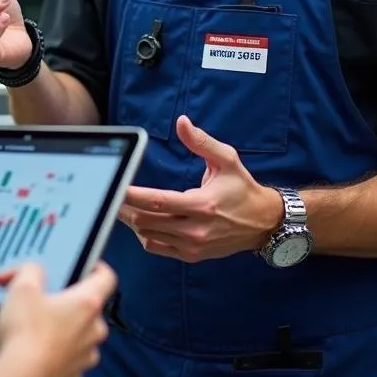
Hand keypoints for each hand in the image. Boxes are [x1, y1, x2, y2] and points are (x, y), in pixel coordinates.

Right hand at [0, 261, 114, 376]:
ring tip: (32, 326)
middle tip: (43, 297)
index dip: (97, 266)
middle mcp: (93, 331)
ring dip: (60, 329)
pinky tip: (31, 349)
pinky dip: (53, 352)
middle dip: (66, 301)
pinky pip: (66, 358)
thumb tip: (33, 270)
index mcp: (87, 303)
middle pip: (87, 308)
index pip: (107, 278)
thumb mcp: (22, 288)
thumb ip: (31, 271)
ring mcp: (84, 357)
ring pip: (78, 335)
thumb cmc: (26, 335)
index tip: (87, 263)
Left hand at [118, 115, 283, 262]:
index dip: (133, 196)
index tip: (116, 187)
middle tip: (112, 193)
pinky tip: (142, 221)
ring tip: (123, 205)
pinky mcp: (192, 255)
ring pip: (148, 236)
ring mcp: (193, 246)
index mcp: (202, 205)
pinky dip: (145, 235)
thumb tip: (181, 122)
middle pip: (147, 221)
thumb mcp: (227, 159)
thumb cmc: (242, 188)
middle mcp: (196, 229)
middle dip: (126, 208)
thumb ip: (201, 142)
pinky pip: (157, 247)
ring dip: (133, 221)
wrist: (264, 223)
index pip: (158, 202)